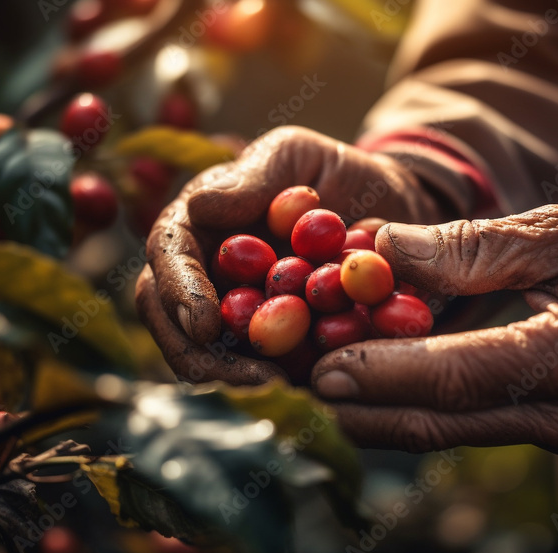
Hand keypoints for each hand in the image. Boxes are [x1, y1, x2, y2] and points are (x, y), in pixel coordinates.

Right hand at [136, 126, 446, 384]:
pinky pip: (261, 373)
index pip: (167, 254)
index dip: (178, 291)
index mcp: (198, 223)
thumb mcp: (296, 154)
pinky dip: (280, 385)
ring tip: (279, 390)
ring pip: (210, 357)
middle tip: (246, 375)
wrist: (390, 208)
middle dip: (201, 355)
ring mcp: (234, 315)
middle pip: (173, 319)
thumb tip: (199, 206)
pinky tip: (309, 393)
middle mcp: (205, 274)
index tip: (205, 324)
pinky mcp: (270, 347)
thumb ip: (253, 176)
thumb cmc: (334, 171)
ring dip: (236, 379)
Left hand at [309, 205, 557, 453]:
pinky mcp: (545, 430)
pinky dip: (408, 406)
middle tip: (294, 381)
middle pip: (436, 423)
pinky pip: (460, 423)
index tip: (318, 368)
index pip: (456, 376)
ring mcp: (556, 431)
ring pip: (441, 431)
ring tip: (314, 378)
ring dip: (374, 412)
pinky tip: (366, 381)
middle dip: (359, 407)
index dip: (381, 374)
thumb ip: (470, 247)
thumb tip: (378, 248)